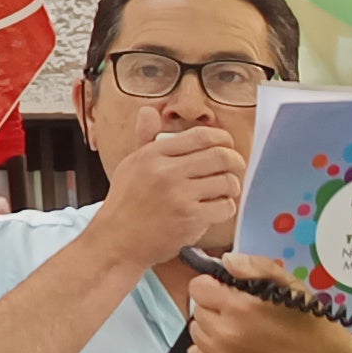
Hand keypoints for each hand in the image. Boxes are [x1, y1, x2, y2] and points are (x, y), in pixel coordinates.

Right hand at [97, 123, 247, 264]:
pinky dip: (225, 208)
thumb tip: (148, 112)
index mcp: (152, 154)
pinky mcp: (190, 219)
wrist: (116, 240)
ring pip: (227, 182)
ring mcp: (179, 196)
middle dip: (235, 161)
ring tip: (222, 191)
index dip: (222, 138)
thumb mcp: (131, 165)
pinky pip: (225, 207)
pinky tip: (214, 209)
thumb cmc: (125, 203)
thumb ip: (145, 138)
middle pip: (221, 156)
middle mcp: (166, 172)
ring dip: (231, 187)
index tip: (226, 145)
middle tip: (234, 168)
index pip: (201, 136)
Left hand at [184, 254, 351, 352]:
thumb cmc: (311, 325)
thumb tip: (226, 261)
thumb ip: (258, 268)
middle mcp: (225, 332)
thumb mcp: (292, 287)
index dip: (213, 284)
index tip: (230, 289)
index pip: (198, 287)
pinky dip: (206, 349)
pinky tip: (228, 345)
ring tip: (236, 327)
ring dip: (210, 325)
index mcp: (240, 307)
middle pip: (198, 308)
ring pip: (196, 331)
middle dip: (214, 304)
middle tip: (239, 309)